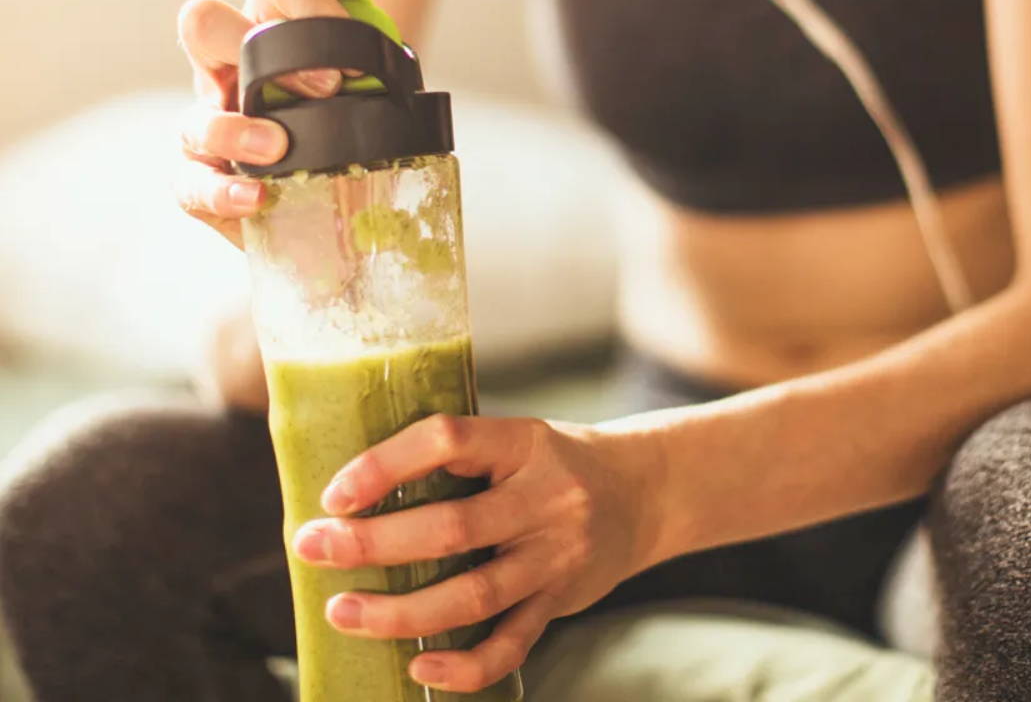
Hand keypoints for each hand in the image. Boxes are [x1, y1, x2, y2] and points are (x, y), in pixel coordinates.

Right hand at [175, 0, 350, 246]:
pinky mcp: (202, 183)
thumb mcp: (355, 68)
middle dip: (249, 45)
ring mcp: (208, 126)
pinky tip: (255, 197)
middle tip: (321, 89)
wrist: (338, 193)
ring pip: (194, 114)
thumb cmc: (338, 118)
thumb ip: (340, 4)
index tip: (350, 55)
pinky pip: (191, 184)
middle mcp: (227, 69)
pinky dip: (221, 192)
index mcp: (269, 28)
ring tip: (278, 148)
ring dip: (233, 130)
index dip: (308, 2)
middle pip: (203, 24)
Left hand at [291, 414, 664, 692]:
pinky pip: (511, 644)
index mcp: (524, 442)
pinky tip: (419, 664)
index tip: (333, 492)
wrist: (645, 492)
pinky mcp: (561, 601)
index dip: (386, 464)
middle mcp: (546, 498)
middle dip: (372, 543)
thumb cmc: (554, 463)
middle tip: (311, 547)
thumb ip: (458, 460)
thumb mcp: (516, 440)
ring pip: (474, 594)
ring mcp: (556, 555)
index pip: (448, 440)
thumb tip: (355, 492)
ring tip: (343, 611)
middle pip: (453, 528)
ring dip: (400, 611)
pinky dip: (463, 664)